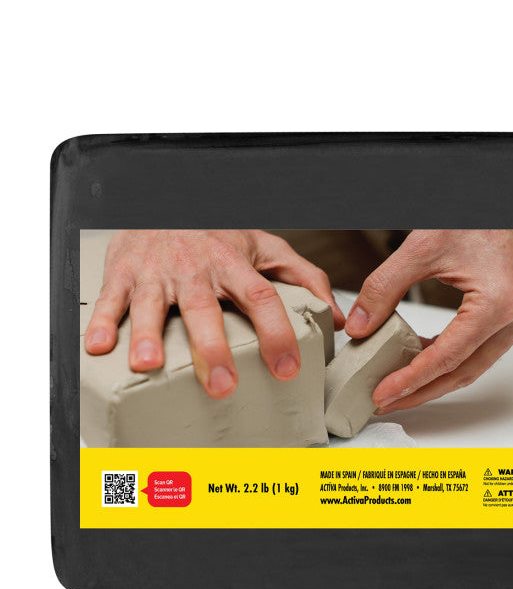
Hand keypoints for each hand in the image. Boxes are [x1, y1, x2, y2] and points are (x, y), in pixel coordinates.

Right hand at [84, 229, 344, 398]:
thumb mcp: (267, 248)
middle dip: (212, 349)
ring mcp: (157, 272)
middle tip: (222, 385)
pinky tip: (100, 346)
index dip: (277, 332)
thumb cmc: (219, 235)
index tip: (288, 367)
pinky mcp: (124, 272)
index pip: (261, 297)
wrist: (169, 202)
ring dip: (147, 334)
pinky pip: (111, 298)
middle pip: (204, 309)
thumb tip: (337, 318)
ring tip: (148, 365)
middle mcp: (196, 270)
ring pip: (151, 303)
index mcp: (234, 265)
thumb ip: (304, 279)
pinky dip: (102, 321)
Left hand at [345, 229, 512, 412]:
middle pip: (463, 372)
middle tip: (385, 402)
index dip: (412, 380)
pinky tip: (421, 364)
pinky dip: (450, 362)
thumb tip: (358, 326)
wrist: (507, 200)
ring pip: (473, 367)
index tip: (383, 393)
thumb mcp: (422, 247)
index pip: (448, 357)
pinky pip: (480, 351)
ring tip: (398, 390)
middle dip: (421, 392)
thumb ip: (385, 288)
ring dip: (435, 381)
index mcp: (498, 303)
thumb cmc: (476, 216)